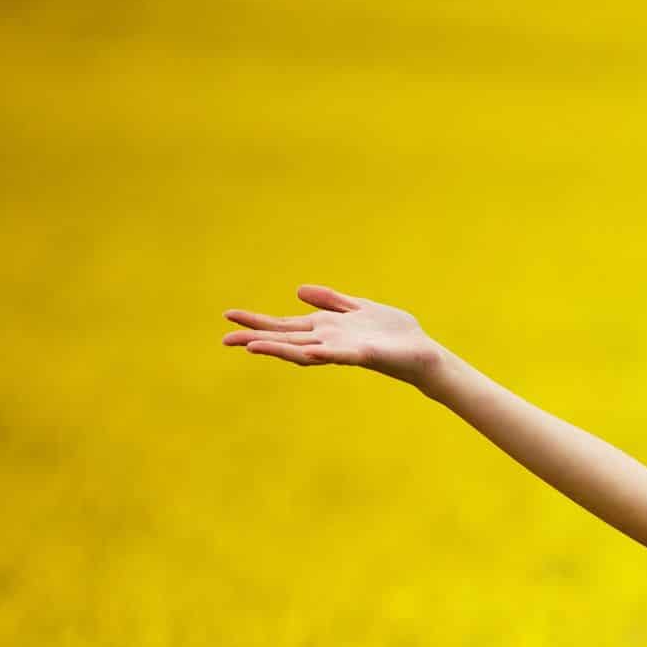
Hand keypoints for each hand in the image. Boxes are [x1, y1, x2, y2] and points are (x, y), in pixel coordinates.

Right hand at [221, 284, 443, 387]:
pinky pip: (338, 355)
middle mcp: (328, 341)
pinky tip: (307, 350)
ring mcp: (343, 350)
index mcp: (325, 329)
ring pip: (304, 349)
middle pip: (286, 339)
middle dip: (256, 338)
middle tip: (224, 339)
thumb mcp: (358, 308)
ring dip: (279, 348)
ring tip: (251, 346)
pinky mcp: (364, 355)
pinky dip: (322, 353)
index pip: (284, 325)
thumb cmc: (393, 335)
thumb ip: (330, 300)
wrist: (422, 354)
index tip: (228, 315)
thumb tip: (298, 291)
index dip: (257, 321)